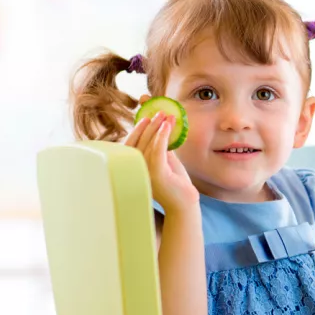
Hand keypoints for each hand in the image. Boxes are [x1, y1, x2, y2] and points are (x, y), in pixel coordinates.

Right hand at [124, 95, 198, 211]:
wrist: (185, 203)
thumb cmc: (175, 183)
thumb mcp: (164, 160)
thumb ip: (159, 146)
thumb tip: (159, 127)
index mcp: (133, 168)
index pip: (130, 144)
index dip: (136, 128)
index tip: (145, 115)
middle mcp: (134, 171)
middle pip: (137, 141)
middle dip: (148, 124)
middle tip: (159, 111)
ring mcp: (144, 173)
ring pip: (147, 144)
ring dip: (157, 127)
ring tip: (166, 115)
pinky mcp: (157, 175)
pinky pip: (157, 151)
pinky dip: (161, 136)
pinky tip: (167, 126)